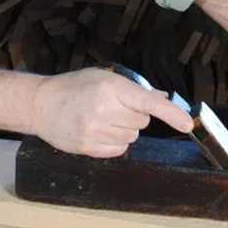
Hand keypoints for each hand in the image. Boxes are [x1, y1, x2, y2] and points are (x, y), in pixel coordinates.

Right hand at [30, 68, 192, 156]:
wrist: (40, 105)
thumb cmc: (73, 87)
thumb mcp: (103, 78)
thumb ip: (133, 89)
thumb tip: (162, 99)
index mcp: (110, 87)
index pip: (148, 103)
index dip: (171, 114)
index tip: (187, 124)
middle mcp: (104, 110)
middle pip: (142, 122)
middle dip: (134, 116)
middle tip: (113, 107)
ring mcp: (95, 131)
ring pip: (131, 138)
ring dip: (124, 130)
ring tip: (102, 119)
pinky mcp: (88, 148)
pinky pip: (119, 150)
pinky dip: (115, 142)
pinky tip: (98, 131)